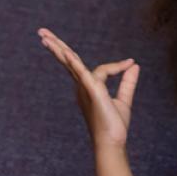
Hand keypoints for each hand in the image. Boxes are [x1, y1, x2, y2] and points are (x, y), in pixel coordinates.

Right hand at [37, 28, 138, 149]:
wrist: (112, 142)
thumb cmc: (114, 125)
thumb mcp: (124, 99)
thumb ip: (127, 82)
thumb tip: (134, 65)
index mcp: (88, 87)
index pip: (100, 68)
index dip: (117, 65)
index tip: (131, 62)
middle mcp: (82, 86)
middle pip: (68, 61)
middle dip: (56, 46)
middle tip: (41, 32)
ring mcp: (85, 88)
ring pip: (71, 63)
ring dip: (58, 48)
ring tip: (43, 36)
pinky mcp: (93, 91)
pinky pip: (83, 74)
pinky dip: (75, 63)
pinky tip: (68, 54)